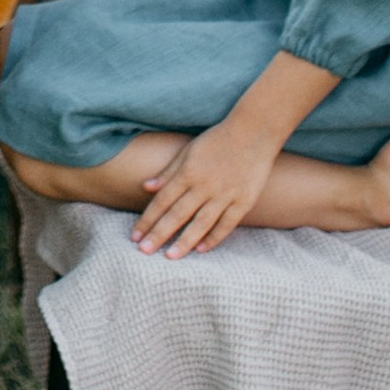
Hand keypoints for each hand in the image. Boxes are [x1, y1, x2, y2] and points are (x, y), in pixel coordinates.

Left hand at [132, 114, 280, 257]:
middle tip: (144, 251)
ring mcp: (225, 194)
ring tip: (170, 257)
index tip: (135, 236)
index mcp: (188, 172)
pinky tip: (201, 250)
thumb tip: (146, 187)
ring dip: (184, 241)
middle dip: (159, 234)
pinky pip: (227, 224)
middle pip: (177, 214)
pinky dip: (214, 238)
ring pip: (201, 223)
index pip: (162, 200)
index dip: (148, 219)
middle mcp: (204, 186)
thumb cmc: (217, 140)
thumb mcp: (189, 150)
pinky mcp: (244, 201)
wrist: (254, 132)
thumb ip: (168, 171)